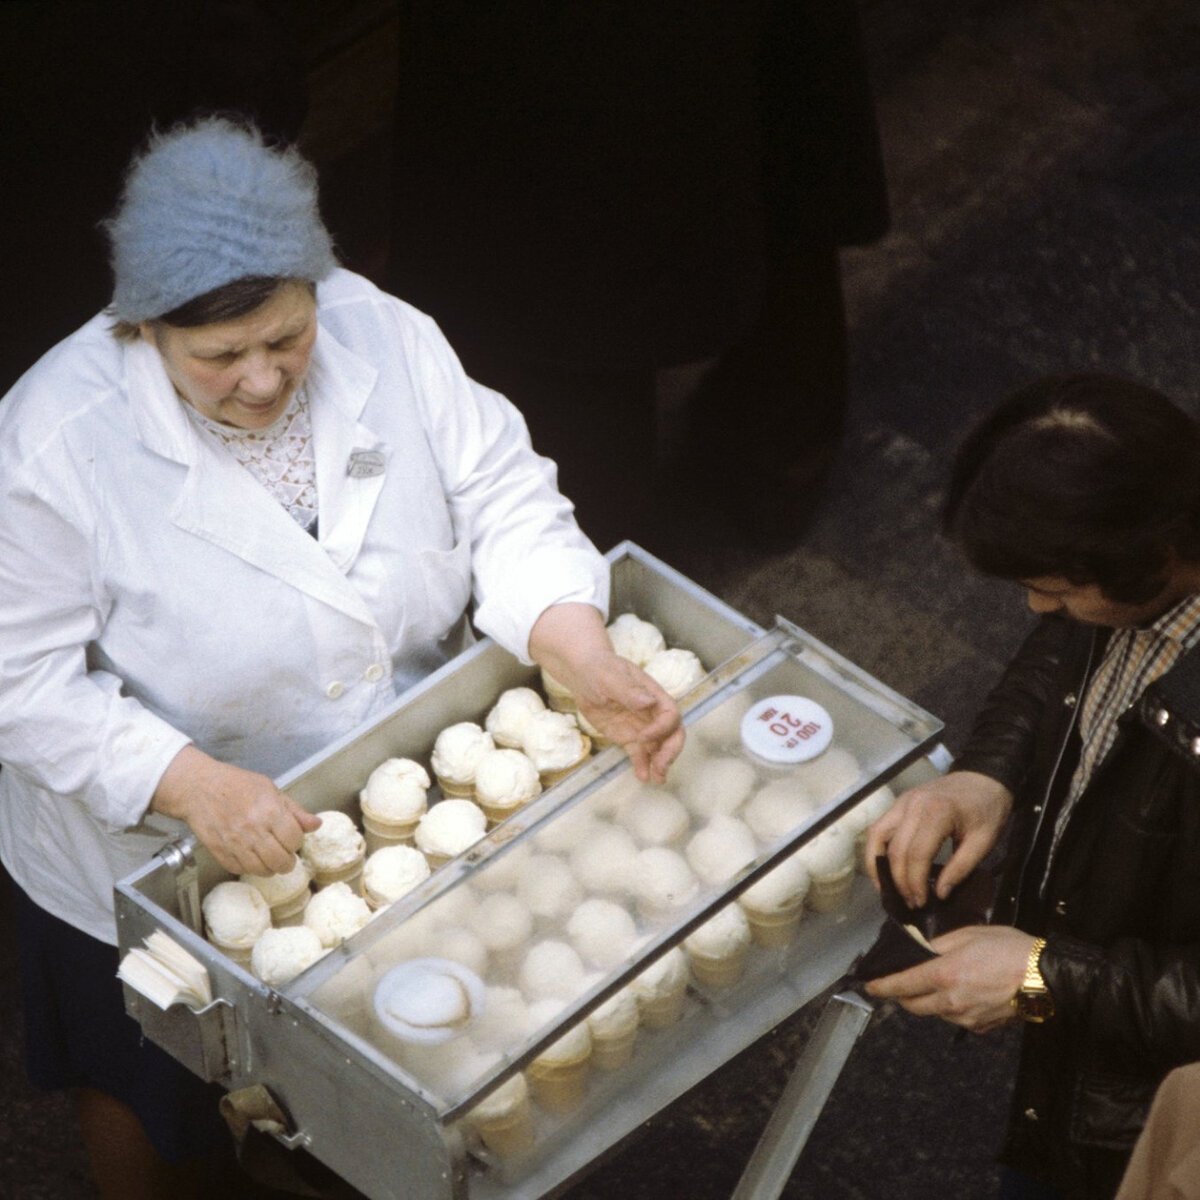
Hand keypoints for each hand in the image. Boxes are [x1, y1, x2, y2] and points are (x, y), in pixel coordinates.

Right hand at [151, 744, 320, 875]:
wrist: (198, 787)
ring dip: (270, 868)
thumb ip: (295, 810)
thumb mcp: (271, 789)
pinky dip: (249, 868)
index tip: (292, 838)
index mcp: (270, 811)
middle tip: (285, 856)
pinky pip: (240, 870)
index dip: (297, 842)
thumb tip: (316, 824)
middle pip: (281, 861)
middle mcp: (254, 830)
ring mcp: (235, 843)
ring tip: (270, 859)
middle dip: (287, 861)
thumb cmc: (236, 784)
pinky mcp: (219, 851)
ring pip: (262, 870)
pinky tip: (251, 857)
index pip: (295, 840)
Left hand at [573, 654, 684, 783]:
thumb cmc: (599, 669)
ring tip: (656, 779)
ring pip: (659, 747)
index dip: (662, 728)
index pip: (669, 714)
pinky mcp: (629, 737)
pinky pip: (640, 753)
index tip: (644, 737)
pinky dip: (642, 765)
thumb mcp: (610, 677)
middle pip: (672, 734)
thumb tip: (648, 702)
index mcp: (654, 695)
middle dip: (670, 751)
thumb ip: (629, 690)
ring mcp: (642, 726)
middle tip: (661, 766)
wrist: (583, 675)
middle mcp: (652, 713)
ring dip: (660, 763)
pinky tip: (642, 776)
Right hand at [864, 770, 1011, 907]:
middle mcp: (913, 805)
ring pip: (878, 837)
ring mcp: (902, 801)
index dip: (915, 882)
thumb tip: (939, 894)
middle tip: (910, 903)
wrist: (984, 777)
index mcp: (937, 813)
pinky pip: (879, 827)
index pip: (917, 854)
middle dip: (900, 881)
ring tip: (888, 889)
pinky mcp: (899, 802)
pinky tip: (882, 867)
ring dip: (879, 866)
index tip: (922, 902)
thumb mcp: (983, 842)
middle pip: (896, 849)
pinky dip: (875, 849)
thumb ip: (961, 868)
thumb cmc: (987, 810)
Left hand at [865, 925, 1034, 1032]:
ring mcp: (967, 1018)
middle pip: (913, 1006)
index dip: (882, 987)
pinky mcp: (983, 1027)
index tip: (868, 987)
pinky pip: (956, 1019)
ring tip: (939, 982)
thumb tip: (921, 949)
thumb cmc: (1009, 949)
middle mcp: (951, 1001)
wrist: (1047, 977)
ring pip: (935, 1013)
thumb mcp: (969, 934)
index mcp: (944, 975)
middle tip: (902, 983)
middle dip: (903, 996)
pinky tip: (963, 993)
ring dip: (928, 1001)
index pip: (902, 985)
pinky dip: (951, 1008)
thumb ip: (939, 944)